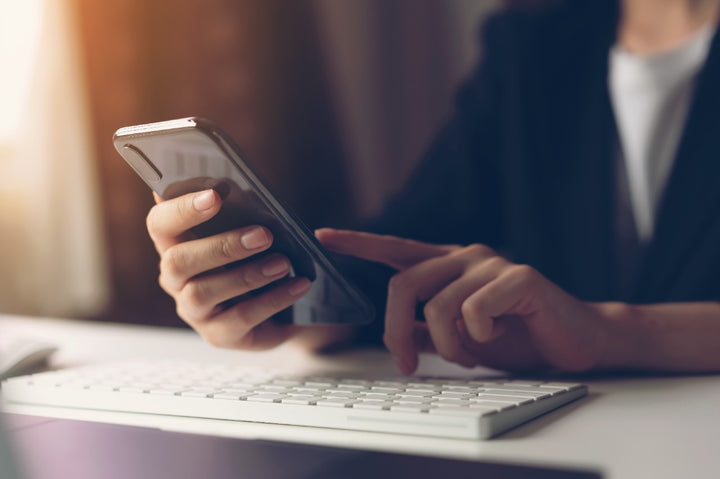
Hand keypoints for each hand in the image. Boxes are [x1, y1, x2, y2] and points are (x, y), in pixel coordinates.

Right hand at [146, 190, 311, 349]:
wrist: (286, 303)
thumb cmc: (260, 253)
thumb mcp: (253, 224)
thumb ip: (243, 206)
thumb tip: (237, 191)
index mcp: (175, 243)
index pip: (159, 223)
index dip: (181, 208)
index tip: (215, 195)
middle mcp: (175, 278)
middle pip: (177, 261)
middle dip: (221, 246)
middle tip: (263, 235)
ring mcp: (194, 310)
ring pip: (203, 292)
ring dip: (247, 274)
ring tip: (283, 262)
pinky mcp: (218, 335)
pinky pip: (240, 318)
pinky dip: (273, 299)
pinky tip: (298, 284)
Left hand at [317, 228, 611, 373]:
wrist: (572, 342)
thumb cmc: (516, 336)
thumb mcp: (460, 338)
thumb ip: (427, 330)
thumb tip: (398, 333)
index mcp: (447, 265)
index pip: (396, 248)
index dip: (359, 242)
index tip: (323, 236)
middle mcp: (465, 256)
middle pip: (404, 285)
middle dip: (396, 332)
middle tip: (408, 364)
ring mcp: (491, 263)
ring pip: (438, 305)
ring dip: (448, 345)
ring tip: (470, 353)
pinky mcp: (519, 277)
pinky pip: (475, 310)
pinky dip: (479, 336)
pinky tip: (499, 335)